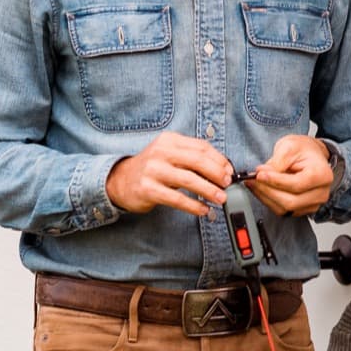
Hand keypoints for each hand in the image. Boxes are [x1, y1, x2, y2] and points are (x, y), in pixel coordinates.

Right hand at [106, 133, 233, 216]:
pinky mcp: (148, 189)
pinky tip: (203, 210)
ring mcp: (153, 170)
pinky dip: (194, 205)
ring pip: (189, 179)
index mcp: (169, 140)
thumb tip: (222, 169)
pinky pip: (177, 199)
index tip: (229, 171)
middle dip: (217, 174)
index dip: (219, 160)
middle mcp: (161, 152)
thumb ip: (191, 157)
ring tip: (221, 199)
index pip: (201, 147)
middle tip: (227, 185)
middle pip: (198, 161)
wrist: (120, 181)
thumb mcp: (168, 154)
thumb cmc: (151, 168)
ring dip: (209, 191)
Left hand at [250, 135, 332, 215]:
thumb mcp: (289, 146)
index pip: (296, 184)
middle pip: (290, 201)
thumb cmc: (304, 150)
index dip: (275, 181)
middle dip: (267, 190)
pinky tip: (261, 189)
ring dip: (265, 197)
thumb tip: (263, 175)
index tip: (259, 175)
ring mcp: (313, 203)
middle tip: (252, 179)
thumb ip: (277, 162)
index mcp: (322, 175)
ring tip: (253, 183)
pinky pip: (282, 211)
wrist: (310, 155)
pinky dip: (268, 201)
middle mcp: (321, 193)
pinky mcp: (302, 209)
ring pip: (284, 209)